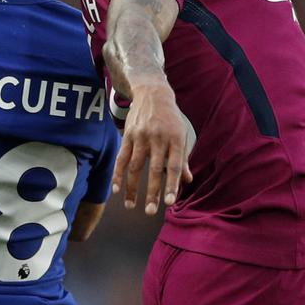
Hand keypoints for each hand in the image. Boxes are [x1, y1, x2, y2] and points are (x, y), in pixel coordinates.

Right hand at [112, 81, 193, 214]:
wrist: (152, 93)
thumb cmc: (170, 118)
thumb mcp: (182, 134)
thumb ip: (183, 159)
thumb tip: (187, 181)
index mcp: (176, 140)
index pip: (175, 166)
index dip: (172, 185)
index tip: (170, 202)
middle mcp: (158, 138)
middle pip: (155, 170)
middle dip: (153, 192)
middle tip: (151, 211)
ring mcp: (141, 137)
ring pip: (136, 167)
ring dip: (133, 188)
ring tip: (131, 206)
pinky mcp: (128, 136)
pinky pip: (122, 158)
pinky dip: (118, 174)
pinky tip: (117, 189)